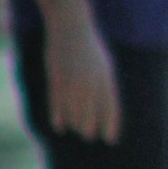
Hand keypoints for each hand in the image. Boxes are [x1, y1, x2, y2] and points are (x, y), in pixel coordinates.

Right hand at [45, 14, 120, 143]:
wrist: (72, 29)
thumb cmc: (91, 48)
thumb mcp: (105, 66)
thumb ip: (105, 86)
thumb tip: (106, 108)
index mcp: (106, 80)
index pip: (111, 109)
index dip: (111, 126)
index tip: (110, 139)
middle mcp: (90, 84)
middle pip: (90, 116)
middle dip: (90, 129)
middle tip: (90, 136)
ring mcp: (72, 83)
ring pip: (73, 114)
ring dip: (76, 124)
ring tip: (77, 130)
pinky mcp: (56, 81)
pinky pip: (57, 106)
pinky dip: (58, 118)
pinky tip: (60, 126)